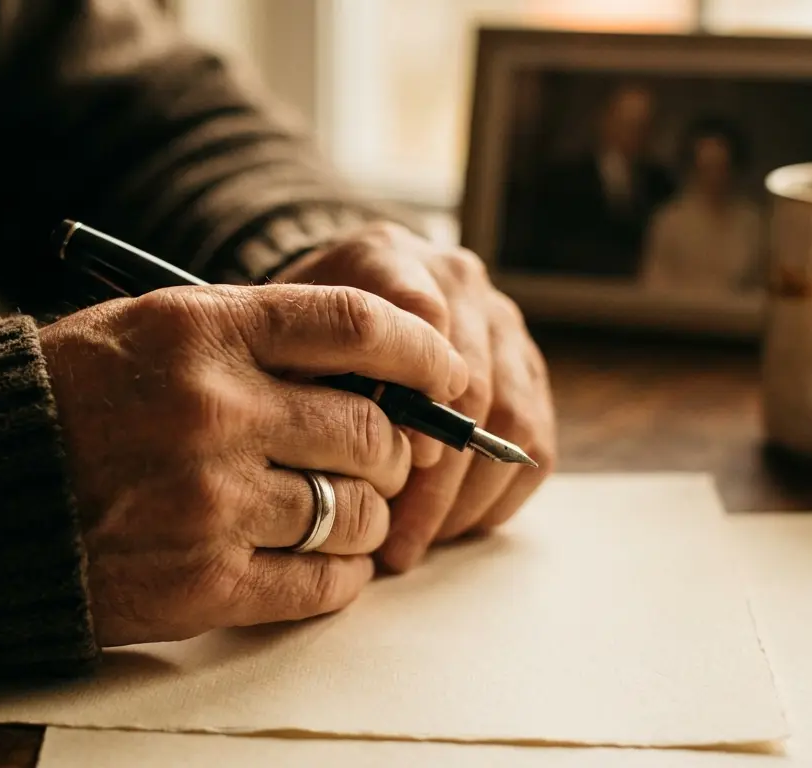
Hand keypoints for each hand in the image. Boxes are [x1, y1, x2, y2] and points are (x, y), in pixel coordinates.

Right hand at [40, 284, 467, 646]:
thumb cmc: (66, 398)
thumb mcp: (152, 328)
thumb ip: (259, 337)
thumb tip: (377, 372)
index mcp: (203, 331)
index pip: (357, 324)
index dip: (423, 349)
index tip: (448, 371)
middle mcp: (214, 411)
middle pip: (373, 430)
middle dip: (395, 448)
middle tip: (382, 455)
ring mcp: (210, 502)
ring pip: (355, 512)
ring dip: (366, 515)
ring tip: (339, 509)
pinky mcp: (201, 582)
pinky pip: (321, 583)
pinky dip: (340, 575)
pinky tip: (322, 560)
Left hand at [275, 223, 556, 572]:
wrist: (332, 300)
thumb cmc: (296, 335)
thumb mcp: (276, 342)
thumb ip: (305, 378)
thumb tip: (353, 448)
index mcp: (389, 258)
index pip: (421, 319)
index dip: (415, 399)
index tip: (397, 459)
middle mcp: (457, 280)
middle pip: (475, 386)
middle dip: (435, 479)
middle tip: (392, 540)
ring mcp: (500, 323)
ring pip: (513, 421)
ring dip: (464, 499)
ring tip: (413, 544)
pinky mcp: (527, 369)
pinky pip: (535, 445)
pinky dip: (495, 498)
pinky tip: (447, 529)